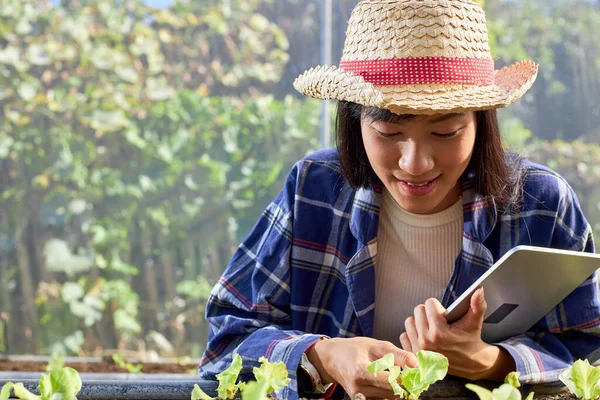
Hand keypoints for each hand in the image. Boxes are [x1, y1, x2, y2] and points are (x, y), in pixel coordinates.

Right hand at [306, 336, 417, 397]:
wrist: (333, 358)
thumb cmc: (354, 349)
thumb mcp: (376, 345)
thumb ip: (398, 355)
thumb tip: (416, 365)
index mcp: (361, 372)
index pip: (391, 382)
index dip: (406, 379)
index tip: (415, 374)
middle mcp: (359, 389)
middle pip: (392, 394)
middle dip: (404, 386)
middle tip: (408, 375)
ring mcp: (359, 397)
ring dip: (397, 391)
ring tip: (395, 377)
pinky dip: (388, 394)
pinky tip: (387, 384)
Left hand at [399, 288, 514, 380]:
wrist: (469, 364)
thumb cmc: (470, 340)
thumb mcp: (474, 322)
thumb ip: (477, 305)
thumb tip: (478, 290)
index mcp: (439, 332)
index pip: (429, 303)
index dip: (438, 306)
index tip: (444, 314)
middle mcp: (426, 341)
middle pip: (418, 310)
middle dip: (428, 313)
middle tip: (438, 321)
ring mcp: (418, 348)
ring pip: (409, 321)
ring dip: (419, 322)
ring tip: (431, 328)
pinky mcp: (413, 354)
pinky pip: (404, 335)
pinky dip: (413, 334)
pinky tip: (424, 336)